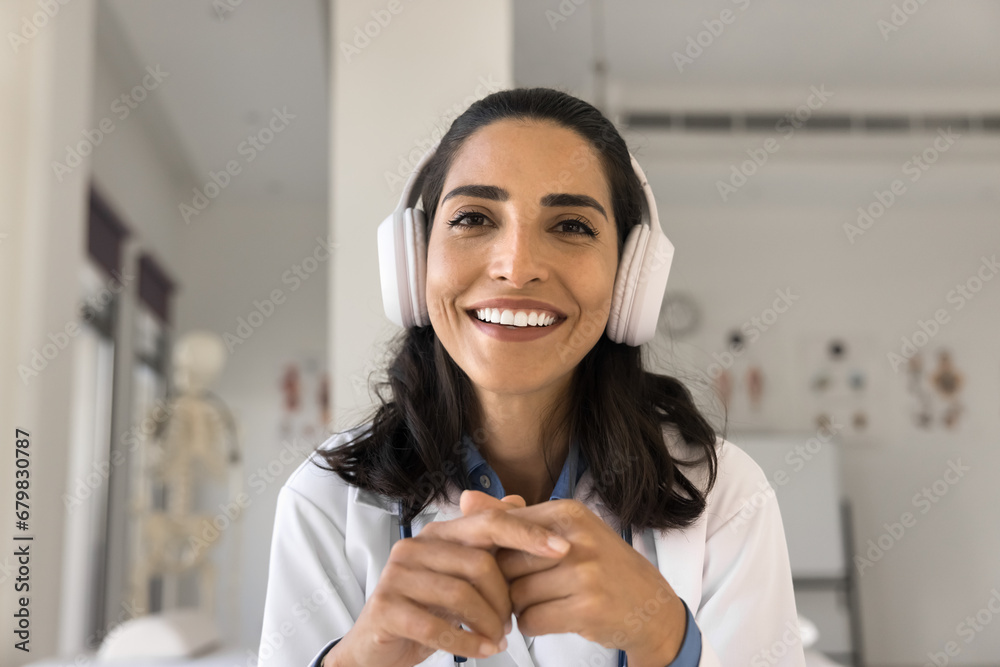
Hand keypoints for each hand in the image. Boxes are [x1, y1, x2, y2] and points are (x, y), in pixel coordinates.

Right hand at [328, 494, 570, 666]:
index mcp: (436, 534)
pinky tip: (484, 650)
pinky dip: (467, 641)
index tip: (562, 549)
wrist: (375, 649)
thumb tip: (517, 500)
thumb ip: (486, 542)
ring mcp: (396, 576)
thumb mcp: (459, 576)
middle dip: (505, 597)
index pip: (488, 522)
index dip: (527, 534)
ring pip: (461, 594)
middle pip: (479, 562)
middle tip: (513, 622)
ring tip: (499, 638)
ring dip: (489, 622)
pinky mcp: (385, 608)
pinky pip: (436, 625)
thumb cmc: (424, 610)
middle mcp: (414, 547)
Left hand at [462, 496, 686, 665]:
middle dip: (507, 583)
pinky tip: (549, 618)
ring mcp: (584, 573)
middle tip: (525, 588)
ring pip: (516, 594)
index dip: (497, 553)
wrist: (650, 607)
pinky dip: (531, 625)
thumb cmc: (601, 567)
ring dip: (519, 606)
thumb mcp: (563, 534)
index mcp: (568, 513)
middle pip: (506, 564)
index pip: (506, 529)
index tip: (504, 565)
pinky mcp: (586, 608)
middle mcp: (576, 538)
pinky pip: (531, 620)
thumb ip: (514, 520)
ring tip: (541, 602)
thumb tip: (465, 500)